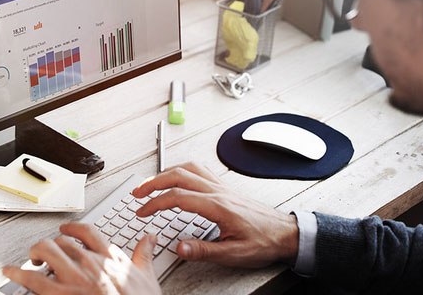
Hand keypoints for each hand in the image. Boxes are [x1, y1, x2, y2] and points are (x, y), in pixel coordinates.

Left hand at [2, 223, 161, 294]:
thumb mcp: (147, 278)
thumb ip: (144, 255)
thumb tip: (149, 238)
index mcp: (109, 257)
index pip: (87, 231)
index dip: (72, 227)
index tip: (65, 229)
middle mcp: (89, 262)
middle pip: (62, 240)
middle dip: (51, 245)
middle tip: (45, 253)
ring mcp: (73, 277)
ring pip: (46, 251)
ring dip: (35, 253)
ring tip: (30, 260)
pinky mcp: (59, 294)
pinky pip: (32, 279)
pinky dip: (17, 273)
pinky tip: (9, 272)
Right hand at [132, 162, 298, 267]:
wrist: (285, 233)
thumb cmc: (263, 242)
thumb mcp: (234, 254)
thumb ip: (204, 250)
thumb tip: (179, 247)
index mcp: (217, 206)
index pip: (177, 197)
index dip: (155, 203)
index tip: (142, 211)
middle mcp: (217, 191)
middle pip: (178, 175)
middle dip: (153, 182)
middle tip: (138, 192)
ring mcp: (221, 186)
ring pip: (188, 168)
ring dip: (166, 172)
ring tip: (151, 183)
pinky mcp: (225, 187)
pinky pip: (199, 169)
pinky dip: (182, 169)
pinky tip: (177, 176)